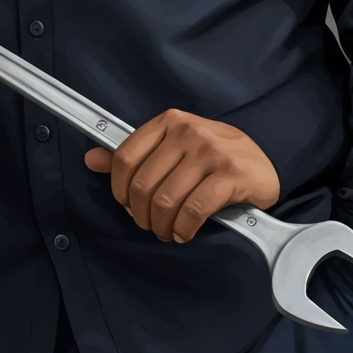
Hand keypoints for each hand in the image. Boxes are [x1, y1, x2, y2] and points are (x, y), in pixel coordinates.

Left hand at [84, 109, 279, 242]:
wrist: (262, 164)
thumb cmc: (213, 156)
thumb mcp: (173, 147)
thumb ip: (134, 154)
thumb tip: (91, 159)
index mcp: (169, 121)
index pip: (125, 157)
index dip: (119, 189)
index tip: (127, 205)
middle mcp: (188, 131)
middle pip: (143, 184)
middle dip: (141, 215)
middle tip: (151, 225)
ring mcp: (211, 151)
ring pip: (166, 200)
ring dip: (162, 226)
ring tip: (168, 231)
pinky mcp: (231, 175)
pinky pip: (193, 209)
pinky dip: (184, 228)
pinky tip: (186, 232)